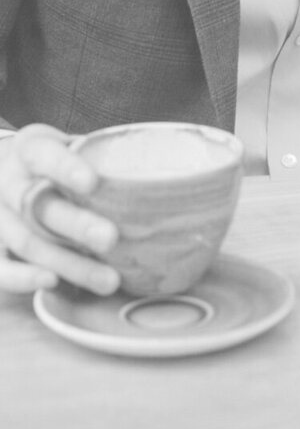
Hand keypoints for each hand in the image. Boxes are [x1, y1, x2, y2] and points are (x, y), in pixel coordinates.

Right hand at [0, 126, 119, 294]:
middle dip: (76, 225)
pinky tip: (54, 284)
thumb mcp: (66, 144)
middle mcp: (7, 182)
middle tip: (112, 238)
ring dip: (68, 263)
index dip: (66, 169)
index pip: (45, 156)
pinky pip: (0, 268)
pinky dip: (24, 279)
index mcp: (29, 149)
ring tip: (109, 280)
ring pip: (26, 243)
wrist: (1, 170)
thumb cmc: (50, 159)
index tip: (93, 183)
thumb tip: (155, 173)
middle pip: (37, 207)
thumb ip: (97, 156)